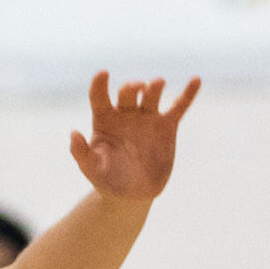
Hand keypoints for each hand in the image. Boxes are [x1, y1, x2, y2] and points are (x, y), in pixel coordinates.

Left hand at [68, 72, 200, 200]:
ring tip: (157, 83)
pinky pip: (178, 108)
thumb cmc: (107, 178)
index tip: (103, 74)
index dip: (99, 84)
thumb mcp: (91, 169)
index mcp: (104, 119)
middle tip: (138, 87)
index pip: (99, 96)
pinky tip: (196, 80)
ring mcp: (147, 118)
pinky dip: (187, 94)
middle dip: (132, 88)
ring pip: (151, 96)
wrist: (132, 194)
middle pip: (128, 93)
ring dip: (154, 87)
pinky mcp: (167, 127)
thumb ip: (81, 152)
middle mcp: (126, 114)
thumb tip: (74, 134)